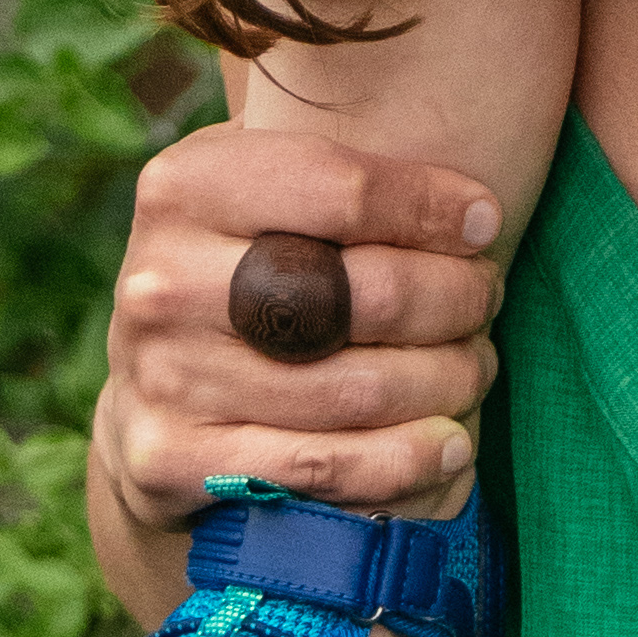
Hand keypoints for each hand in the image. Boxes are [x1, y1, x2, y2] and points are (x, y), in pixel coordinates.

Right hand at [87, 122, 504, 600]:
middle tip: (487, 299)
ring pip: (354, 388)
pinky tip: (449, 446)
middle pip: (357, 293)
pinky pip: (319, 468)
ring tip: (477, 367)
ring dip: (443, 381)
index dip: (432, 207)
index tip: (486, 221)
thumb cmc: (242, 261)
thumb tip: (476, 211)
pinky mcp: (170, 462)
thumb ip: (343, 168)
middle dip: (452, 298)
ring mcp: (163, 377)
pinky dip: (401, 460)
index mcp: (184, 187)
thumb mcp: (264, 189)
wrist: (150, 384)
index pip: (343, 189)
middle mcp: (162, 282)